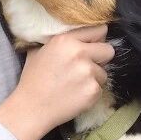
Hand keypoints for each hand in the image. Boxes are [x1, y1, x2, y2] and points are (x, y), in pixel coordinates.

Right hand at [0, 25, 113, 139]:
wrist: (31, 109)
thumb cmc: (33, 80)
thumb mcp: (39, 51)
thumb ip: (61, 40)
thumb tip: (77, 36)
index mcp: (66, 40)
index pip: (99, 30)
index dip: (96, 39)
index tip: (92, 46)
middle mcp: (80, 54)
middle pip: (108, 50)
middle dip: (101, 58)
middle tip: (87, 66)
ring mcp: (88, 73)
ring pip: (104, 72)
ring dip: (94, 77)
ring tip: (75, 84)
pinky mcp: (94, 91)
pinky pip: (100, 88)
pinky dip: (91, 92)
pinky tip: (76, 95)